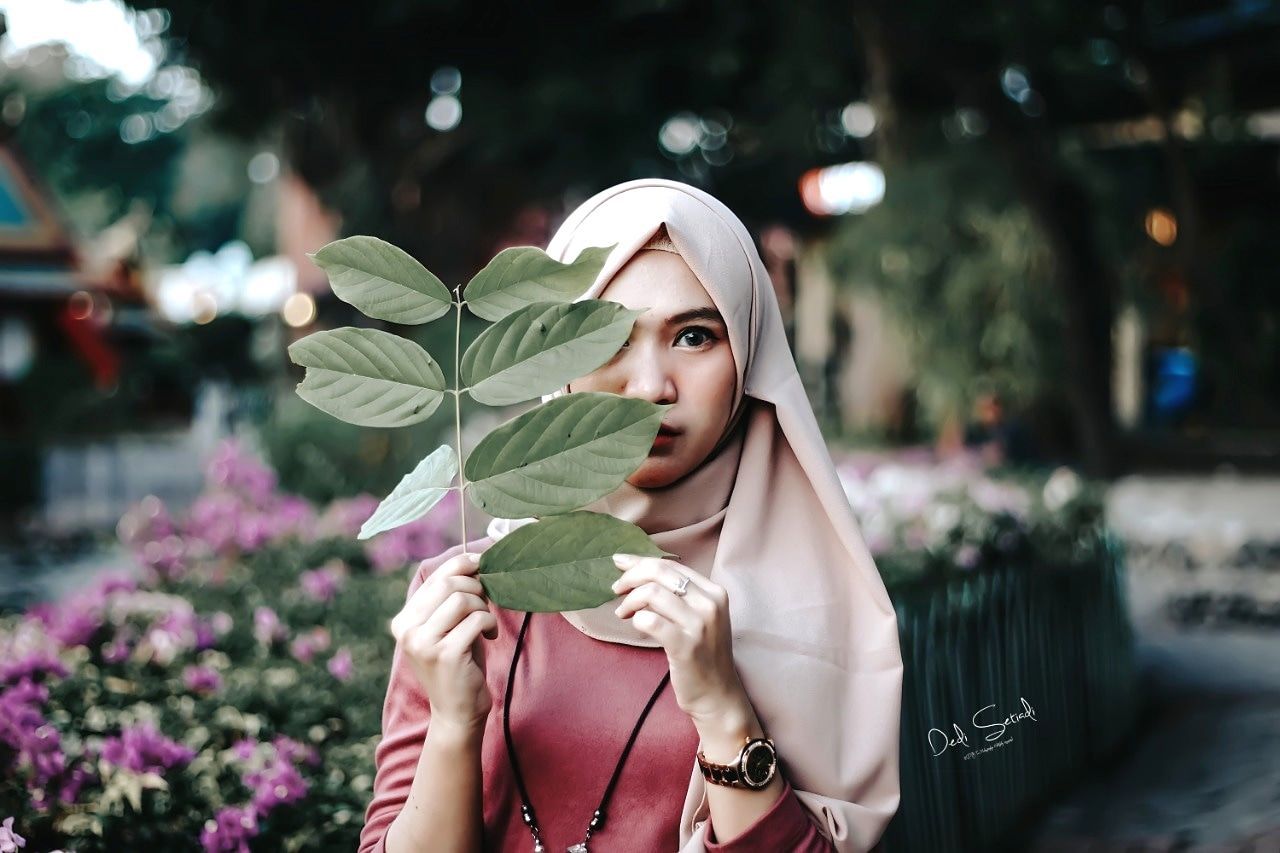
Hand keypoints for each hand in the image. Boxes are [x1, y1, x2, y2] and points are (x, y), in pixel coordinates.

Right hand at [390, 552, 498, 733]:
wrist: (457, 711)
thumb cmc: (459, 664)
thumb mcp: (448, 627)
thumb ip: (451, 597)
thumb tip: (472, 559)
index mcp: (404, 621)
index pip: (434, 577)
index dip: (461, 564)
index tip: (480, 563)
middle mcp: (407, 631)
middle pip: (448, 584)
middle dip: (475, 587)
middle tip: (485, 603)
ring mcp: (423, 643)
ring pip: (461, 600)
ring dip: (482, 607)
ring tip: (486, 623)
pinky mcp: (445, 655)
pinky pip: (475, 620)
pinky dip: (489, 623)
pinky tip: (490, 636)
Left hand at [611, 554, 748, 728]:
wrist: (718, 694)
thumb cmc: (702, 654)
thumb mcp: (699, 617)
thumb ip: (677, 594)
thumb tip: (637, 569)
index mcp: (714, 591)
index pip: (670, 565)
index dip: (640, 562)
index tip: (620, 564)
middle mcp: (710, 603)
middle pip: (660, 572)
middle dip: (630, 576)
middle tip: (616, 589)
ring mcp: (699, 624)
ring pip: (652, 593)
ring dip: (629, 599)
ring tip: (623, 612)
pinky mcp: (686, 645)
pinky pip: (650, 620)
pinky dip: (636, 618)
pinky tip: (633, 624)